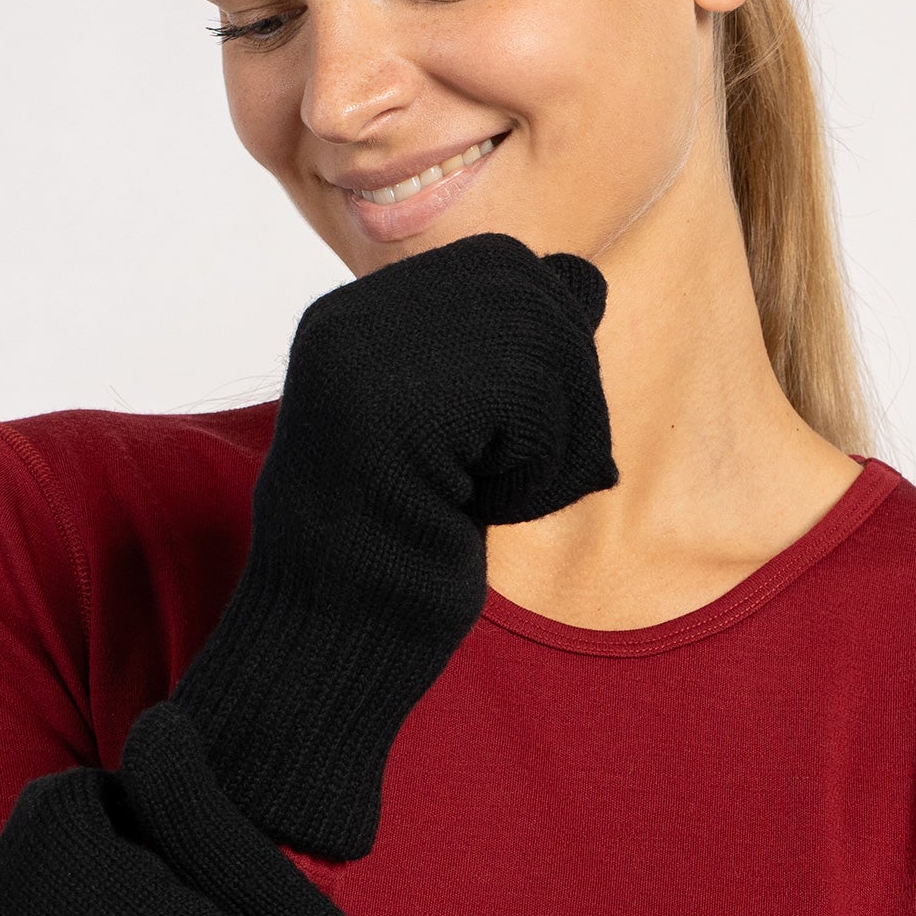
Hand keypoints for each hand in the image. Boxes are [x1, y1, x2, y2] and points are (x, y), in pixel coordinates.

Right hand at [170, 230, 615, 862]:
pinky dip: (542, 466)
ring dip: (557, 439)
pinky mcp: (393, 408)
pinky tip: (484, 510)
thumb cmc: (403, 554)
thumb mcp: (468, 435)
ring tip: (493, 498)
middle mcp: (352, 321)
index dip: (542, 358)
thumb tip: (583, 281)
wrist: (332, 645)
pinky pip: (535, 395)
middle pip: (535, 291)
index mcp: (355, 321)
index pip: (507, 270)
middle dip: (562, 393)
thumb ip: (513, 354)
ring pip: (546, 341)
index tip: (495, 446)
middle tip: (509, 480)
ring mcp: (366, 360)